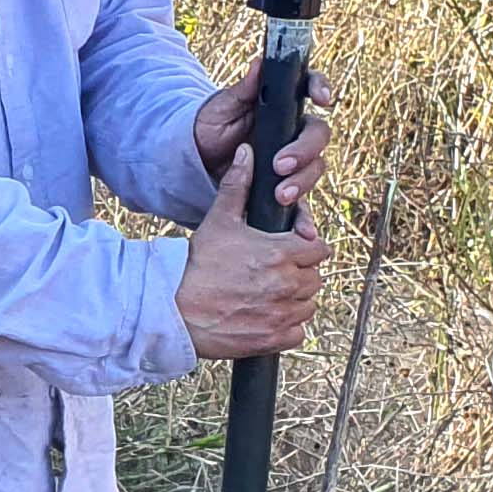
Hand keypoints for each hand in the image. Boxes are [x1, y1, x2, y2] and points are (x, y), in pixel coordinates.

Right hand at [175, 149, 330, 359]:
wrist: (173, 308)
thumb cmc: (195, 264)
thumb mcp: (219, 220)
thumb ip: (238, 186)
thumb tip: (247, 152)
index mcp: (282, 252)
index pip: (320, 248)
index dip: (306, 247)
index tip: (292, 250)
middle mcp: (288, 284)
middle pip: (316, 277)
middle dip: (300, 273)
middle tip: (274, 272)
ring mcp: (282, 314)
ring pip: (308, 305)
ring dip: (295, 300)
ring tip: (269, 294)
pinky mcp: (273, 339)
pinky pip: (298, 332)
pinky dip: (287, 327)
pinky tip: (266, 316)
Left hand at [194, 59, 333, 215]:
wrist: (194, 164)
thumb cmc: (207, 128)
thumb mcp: (220, 108)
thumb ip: (242, 90)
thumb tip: (259, 63)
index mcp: (281, 105)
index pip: (310, 89)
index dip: (321, 89)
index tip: (321, 99)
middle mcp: (293, 132)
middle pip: (317, 136)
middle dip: (304, 150)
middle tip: (280, 164)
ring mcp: (293, 160)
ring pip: (314, 168)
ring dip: (303, 182)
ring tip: (281, 195)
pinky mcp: (287, 188)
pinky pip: (305, 203)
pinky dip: (305, 217)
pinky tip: (303, 231)